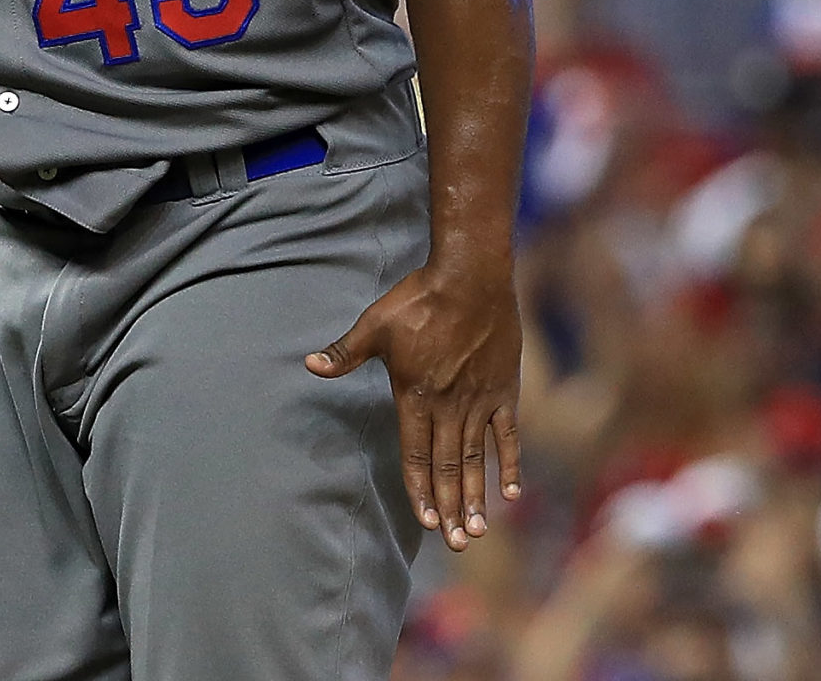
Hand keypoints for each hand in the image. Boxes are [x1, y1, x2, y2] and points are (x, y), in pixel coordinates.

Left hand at [305, 259, 522, 550]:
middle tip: (456, 543)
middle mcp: (450, 406)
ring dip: (477, 495)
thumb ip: (344, 353)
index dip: (420, 489)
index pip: (416, 455)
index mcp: (415, 396)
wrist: (471, 278)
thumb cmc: (418, 300)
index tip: (426, 522)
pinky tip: (511, 492)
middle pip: (449, 466)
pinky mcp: (505, 390)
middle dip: (451, 507)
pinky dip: (510, 463)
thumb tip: (310, 365)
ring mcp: (480, 400)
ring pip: (477, 458)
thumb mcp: (374, 325)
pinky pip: (508, 435)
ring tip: (479, 530)